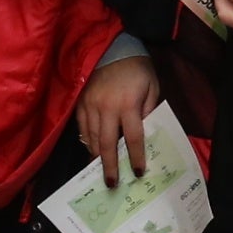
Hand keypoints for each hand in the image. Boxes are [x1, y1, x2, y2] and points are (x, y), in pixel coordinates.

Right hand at [76, 53, 160, 185]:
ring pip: (92, 139)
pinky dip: (88, 142)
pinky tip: (93, 152)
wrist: (114, 48)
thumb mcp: (152, 88)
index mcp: (128, 104)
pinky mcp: (80, 103)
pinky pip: (82, 129)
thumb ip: (149, 112)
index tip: (137, 172)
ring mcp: (90, 106)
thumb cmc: (138, 70)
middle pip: (107, 144)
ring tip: (102, 172)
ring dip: (98, 157)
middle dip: (110, 166)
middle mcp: (106, 107)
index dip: (135, 157)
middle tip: (112, 184)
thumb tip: (145, 136)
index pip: (133, 137)